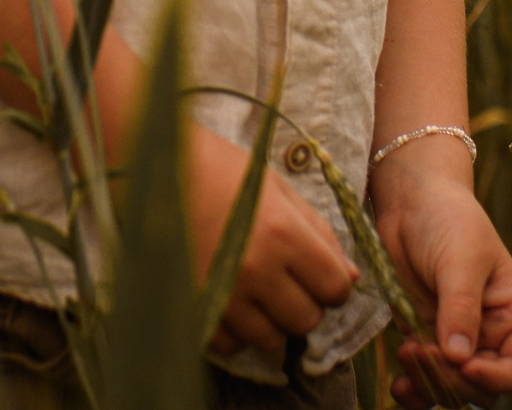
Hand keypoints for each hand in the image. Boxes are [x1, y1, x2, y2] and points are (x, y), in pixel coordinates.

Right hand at [186, 124, 357, 356]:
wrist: (160, 167)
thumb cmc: (226, 171)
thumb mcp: (281, 191)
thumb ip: (319, 233)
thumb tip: (351, 278)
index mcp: (284, 234)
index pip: (336, 288)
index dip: (334, 283)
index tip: (319, 273)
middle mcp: (256, 269)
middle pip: (307, 320)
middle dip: (306, 304)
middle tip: (288, 280)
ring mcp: (222, 292)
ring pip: (272, 339)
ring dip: (272, 320)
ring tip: (258, 289)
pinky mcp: (193, 306)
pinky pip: (230, 344)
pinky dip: (236, 330)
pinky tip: (231, 300)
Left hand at [373, 140, 511, 404]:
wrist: (410, 202)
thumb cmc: (449, 219)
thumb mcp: (461, 257)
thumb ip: (460, 307)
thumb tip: (458, 357)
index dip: (502, 378)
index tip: (468, 366)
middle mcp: (489, 335)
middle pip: (483, 385)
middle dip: (455, 379)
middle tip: (423, 352)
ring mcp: (454, 341)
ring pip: (452, 388)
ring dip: (431, 385)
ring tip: (406, 358)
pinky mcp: (424, 339)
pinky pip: (425, 379)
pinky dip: (414, 390)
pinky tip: (398, 385)